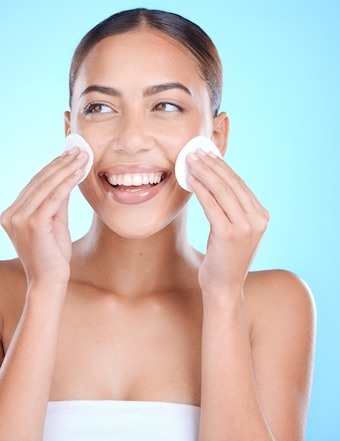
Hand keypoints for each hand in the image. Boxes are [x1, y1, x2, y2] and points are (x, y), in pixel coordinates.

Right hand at [0, 148, 87, 288]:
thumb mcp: (54, 223)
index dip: (52, 167)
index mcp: (11, 214)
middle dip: (60, 164)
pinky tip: (79, 173)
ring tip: (82, 157)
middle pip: (39, 182)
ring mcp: (19, 219)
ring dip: (66, 169)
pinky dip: (67, 183)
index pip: (34, 185)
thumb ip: (57, 202)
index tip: (69, 154)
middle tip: (78, 150)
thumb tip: (67, 178)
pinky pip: (53, 198)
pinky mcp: (32, 224)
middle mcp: (11, 214)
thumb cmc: (52, 257)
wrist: (49, 282)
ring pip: (46, 186)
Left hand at [186, 150, 269, 297]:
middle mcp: (258, 220)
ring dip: (204, 172)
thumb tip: (212, 181)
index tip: (207, 154)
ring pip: (222, 191)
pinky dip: (200, 189)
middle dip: (211, 165)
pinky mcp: (229, 234)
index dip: (222, 167)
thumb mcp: (234, 231)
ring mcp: (245, 227)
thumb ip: (231, 210)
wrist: (224, 287)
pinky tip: (190, 179)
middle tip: (195, 152)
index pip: (240, 184)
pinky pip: (212, 205)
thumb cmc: (223, 258)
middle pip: (232, 184)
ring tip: (189, 160)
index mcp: (262, 216)